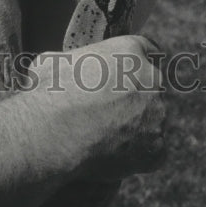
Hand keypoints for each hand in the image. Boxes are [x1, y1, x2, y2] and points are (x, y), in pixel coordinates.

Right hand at [28, 33, 166, 183]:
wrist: (51, 134)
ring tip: (106, 139)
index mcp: (130, 51)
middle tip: (109, 112)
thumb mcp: (53, 61)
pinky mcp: (156, 149)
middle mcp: (151, 80)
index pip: (147, 50)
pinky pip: (153, 152)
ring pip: (152, 121)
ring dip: (137, 128)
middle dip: (135, 98)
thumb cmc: (48, 93)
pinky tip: (114, 156)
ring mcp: (157, 116)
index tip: (123, 77)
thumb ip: (71, 62)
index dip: (133, 65)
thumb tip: (61, 68)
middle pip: (151, 87)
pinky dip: (138, 156)